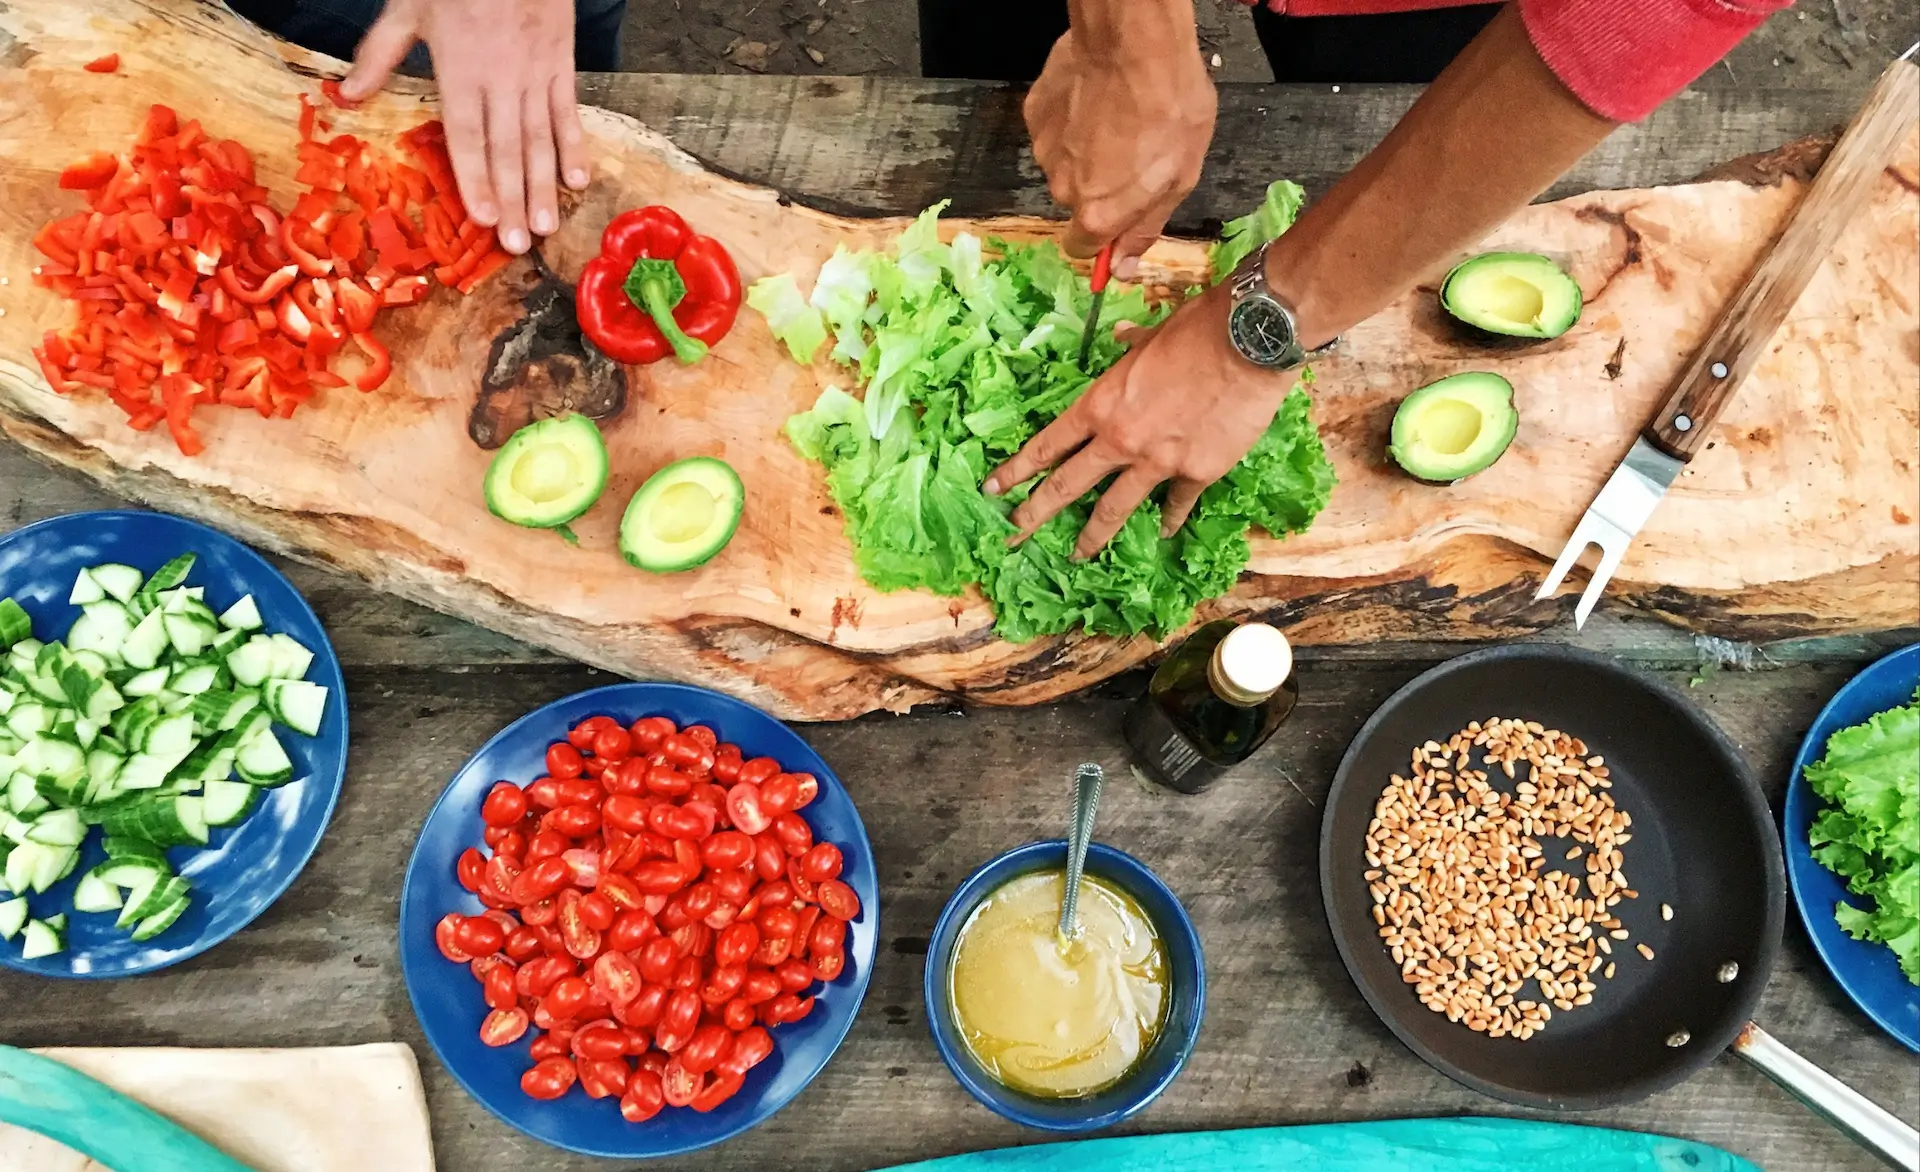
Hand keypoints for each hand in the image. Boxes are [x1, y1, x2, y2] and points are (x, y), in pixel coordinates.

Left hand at [342, 0, 589, 254]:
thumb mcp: (410, 5)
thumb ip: (381, 53)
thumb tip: (347, 94)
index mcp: (460, 66)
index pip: (467, 133)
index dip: (474, 177)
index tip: (481, 217)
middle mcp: (501, 77)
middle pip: (506, 147)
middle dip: (512, 198)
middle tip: (517, 243)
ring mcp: (536, 72)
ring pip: (540, 138)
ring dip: (543, 186)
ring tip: (544, 227)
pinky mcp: (563, 62)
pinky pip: (569, 112)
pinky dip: (574, 146)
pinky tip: (576, 181)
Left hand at [983, 286, 1291, 558]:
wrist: (1249, 341)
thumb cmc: (1197, 328)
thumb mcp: (1151, 335)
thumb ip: (1130, 348)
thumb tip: (1120, 339)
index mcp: (1101, 405)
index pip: (1047, 445)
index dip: (1017, 470)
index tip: (994, 489)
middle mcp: (1120, 440)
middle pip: (1067, 485)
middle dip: (1036, 513)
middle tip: (1014, 534)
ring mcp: (1157, 462)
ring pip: (1114, 508)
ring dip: (1092, 536)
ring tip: (1077, 555)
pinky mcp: (1196, 472)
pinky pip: (1176, 504)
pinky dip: (1170, 518)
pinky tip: (1162, 531)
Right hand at [1024, 20, 1214, 275]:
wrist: (1135, 42)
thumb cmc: (1169, 108)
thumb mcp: (1179, 178)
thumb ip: (1145, 228)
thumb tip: (1122, 268)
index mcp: (1097, 213)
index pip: (1082, 249)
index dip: (1103, 236)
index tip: (1120, 217)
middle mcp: (1062, 189)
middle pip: (1076, 203)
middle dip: (1100, 186)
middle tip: (1133, 154)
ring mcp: (1044, 150)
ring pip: (1065, 164)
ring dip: (1087, 152)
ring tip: (1118, 119)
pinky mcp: (1034, 114)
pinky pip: (1054, 131)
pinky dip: (1072, 122)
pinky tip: (1097, 100)